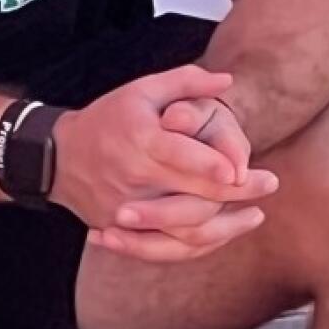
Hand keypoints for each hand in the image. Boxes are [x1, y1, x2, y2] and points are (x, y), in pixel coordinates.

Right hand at [50, 66, 275, 235]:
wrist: (60, 157)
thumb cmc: (108, 118)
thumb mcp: (141, 90)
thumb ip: (185, 83)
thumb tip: (227, 80)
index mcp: (140, 139)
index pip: (182, 156)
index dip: (214, 166)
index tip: (242, 169)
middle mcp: (135, 177)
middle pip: (193, 196)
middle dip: (237, 193)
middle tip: (269, 183)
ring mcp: (129, 209)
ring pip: (184, 231)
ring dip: (226, 228)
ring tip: (255, 215)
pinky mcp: (126, 231)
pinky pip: (169, 248)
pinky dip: (201, 246)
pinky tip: (224, 235)